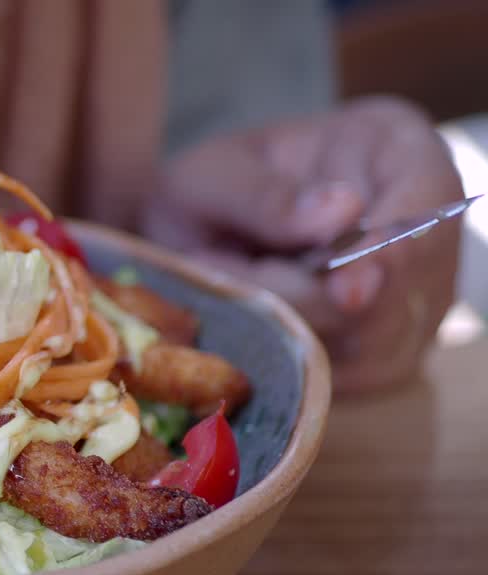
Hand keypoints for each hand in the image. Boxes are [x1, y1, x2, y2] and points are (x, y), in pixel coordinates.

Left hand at [144, 97, 462, 393]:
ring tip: (230, 291)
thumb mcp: (215, 177)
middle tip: (223, 275)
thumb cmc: (214, 191)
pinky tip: (253, 329)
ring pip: (378, 343)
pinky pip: (355, 377)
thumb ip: (267, 196)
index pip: (429, 200)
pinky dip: (298, 364)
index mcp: (399, 152)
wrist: (192, 236)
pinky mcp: (389, 350)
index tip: (344, 292)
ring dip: (294, 331)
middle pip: (402, 288)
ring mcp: (416, 294)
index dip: (391, 251)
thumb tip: (344, 211)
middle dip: (308, 299)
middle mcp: (426, 227)